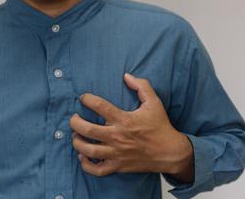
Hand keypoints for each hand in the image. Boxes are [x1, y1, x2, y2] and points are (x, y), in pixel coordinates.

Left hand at [69, 73, 193, 182]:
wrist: (170, 152)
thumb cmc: (161, 126)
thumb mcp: (154, 102)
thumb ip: (141, 86)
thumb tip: (126, 75)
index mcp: (124, 119)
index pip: (99, 106)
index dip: (87, 99)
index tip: (83, 98)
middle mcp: (118, 137)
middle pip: (87, 129)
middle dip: (74, 122)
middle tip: (74, 119)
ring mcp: (117, 153)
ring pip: (88, 150)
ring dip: (77, 142)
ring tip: (76, 136)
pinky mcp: (118, 166)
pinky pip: (97, 170)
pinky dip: (86, 165)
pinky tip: (83, 156)